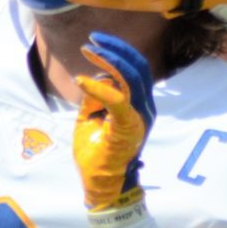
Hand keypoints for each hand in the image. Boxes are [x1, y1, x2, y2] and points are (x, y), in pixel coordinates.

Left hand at [74, 33, 156, 212]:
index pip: (134, 69)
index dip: (117, 52)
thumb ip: (93, 99)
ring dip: (110, 59)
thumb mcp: (89, 119)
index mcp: (138, 106)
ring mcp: (141, 118)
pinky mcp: (130, 128)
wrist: (101, 187)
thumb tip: (92, 78)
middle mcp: (145, 108)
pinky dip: (100, 88)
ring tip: (89, 50)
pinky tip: (82, 81)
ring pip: (132, 77)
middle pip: (138, 67)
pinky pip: (119, 100)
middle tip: (92, 40)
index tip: (93, 44)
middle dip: (115, 48)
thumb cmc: (97, 156)